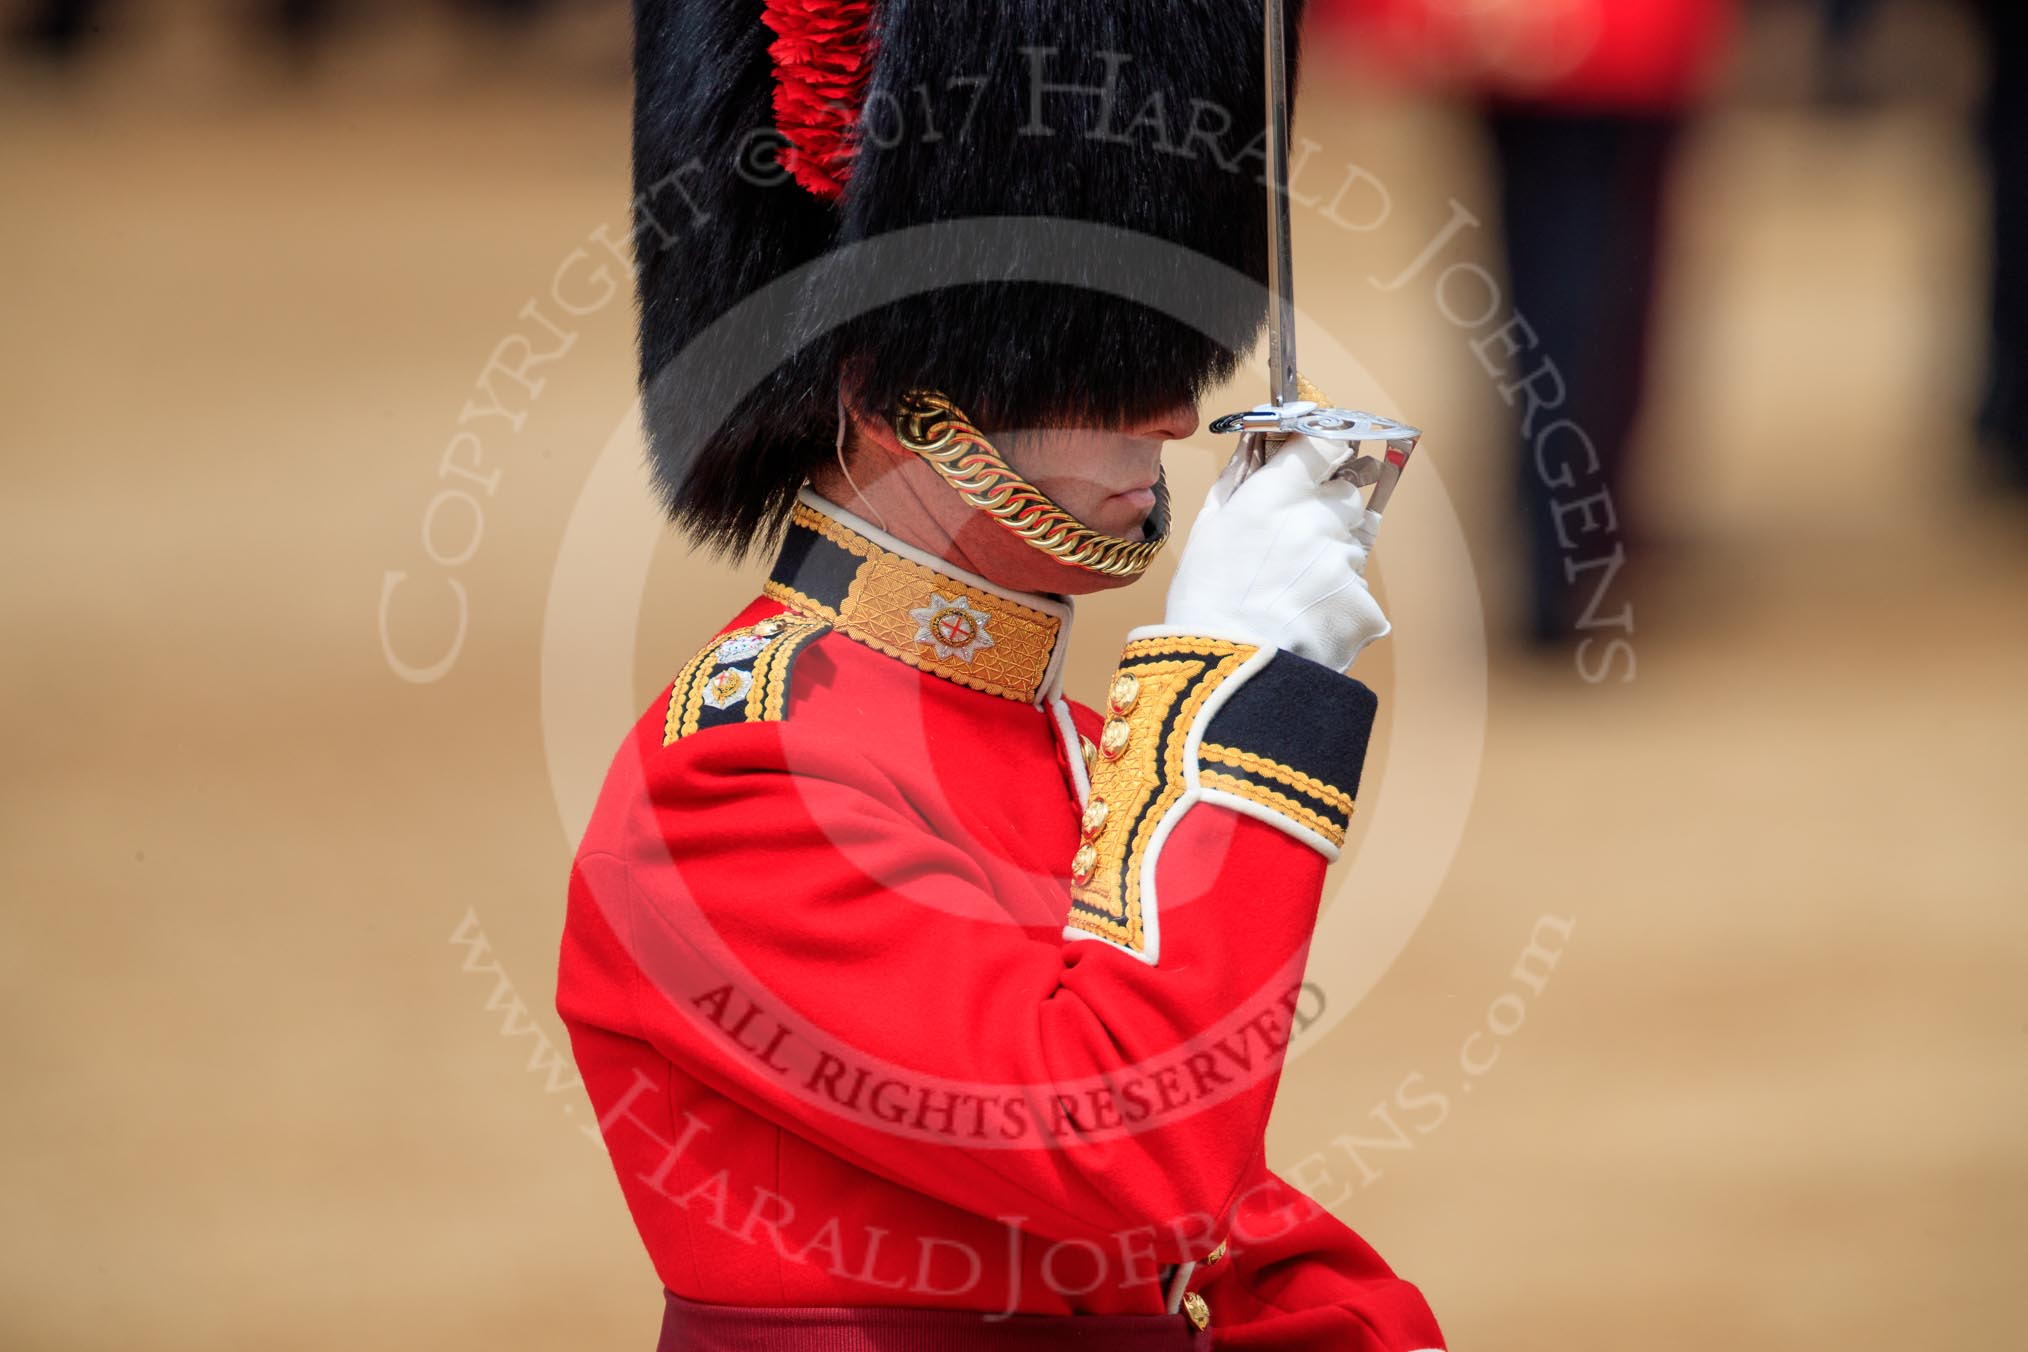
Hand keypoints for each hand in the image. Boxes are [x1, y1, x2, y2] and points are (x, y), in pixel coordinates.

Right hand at [1158, 432, 1389, 672]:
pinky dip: (1338, 603)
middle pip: (1348, 492)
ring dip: (1331, 559)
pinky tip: (1304, 620)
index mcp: (1279, 493)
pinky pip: (1358, 591)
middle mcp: (1320, 518)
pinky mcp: (1364, 603)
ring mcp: (1346, 561)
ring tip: (1291, 593)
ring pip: (1353, 544)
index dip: (1326, 449)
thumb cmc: (1206, 600)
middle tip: (1296, 540)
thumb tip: (1257, 447)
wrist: (1227, 670)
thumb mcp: (1208, 527)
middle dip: (1330, 507)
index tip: (1319, 459)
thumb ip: (1239, 480)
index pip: (1327, 441)